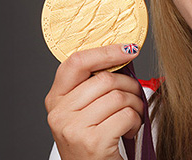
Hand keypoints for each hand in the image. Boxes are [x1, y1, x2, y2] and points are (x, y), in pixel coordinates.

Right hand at [45, 44, 142, 159]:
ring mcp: (73, 128)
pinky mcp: (92, 141)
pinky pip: (125, 115)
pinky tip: (130, 130)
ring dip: (135, 104)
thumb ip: (93, 87)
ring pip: (117, 96)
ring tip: (133, 115)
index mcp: (55, 100)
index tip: (128, 49)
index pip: (76, 62)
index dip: (105, 52)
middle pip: (104, 79)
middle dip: (129, 85)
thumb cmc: (94, 142)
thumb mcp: (84, 112)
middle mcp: (59, 113)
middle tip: (135, 95)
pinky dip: (136, 121)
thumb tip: (122, 55)